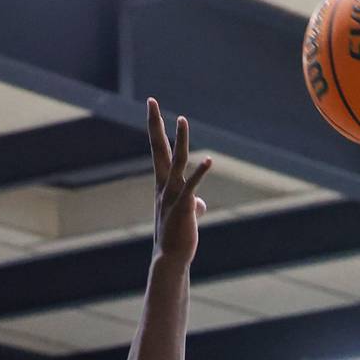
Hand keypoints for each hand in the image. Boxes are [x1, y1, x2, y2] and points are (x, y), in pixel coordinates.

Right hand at [148, 98, 209, 265]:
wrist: (171, 258)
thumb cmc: (177, 238)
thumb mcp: (185, 217)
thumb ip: (193, 205)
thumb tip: (200, 204)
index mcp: (163, 185)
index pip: (158, 151)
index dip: (155, 129)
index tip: (152, 108)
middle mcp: (165, 186)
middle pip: (159, 149)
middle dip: (155, 124)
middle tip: (150, 101)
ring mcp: (173, 196)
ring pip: (177, 162)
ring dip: (180, 140)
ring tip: (182, 119)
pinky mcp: (184, 207)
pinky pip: (192, 186)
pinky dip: (200, 173)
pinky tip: (209, 160)